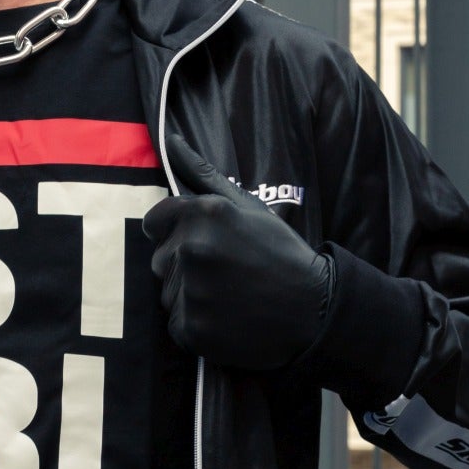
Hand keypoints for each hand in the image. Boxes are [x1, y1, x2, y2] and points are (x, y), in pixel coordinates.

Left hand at [141, 135, 332, 370]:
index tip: (202, 243)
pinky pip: (177, 323)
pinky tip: (226, 318)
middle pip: (159, 258)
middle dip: (183, 264)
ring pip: (167, 292)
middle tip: (225, 271)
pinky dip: (196, 324)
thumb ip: (201, 172)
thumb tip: (169, 140)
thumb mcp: (247, 204)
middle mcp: (192, 248)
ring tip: (229, 295)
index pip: (154, 221)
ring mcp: (191, 291)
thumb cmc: (280, 251)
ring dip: (190, 295)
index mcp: (203, 214)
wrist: (314, 308)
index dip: (175, 232)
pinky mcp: (192, 328)